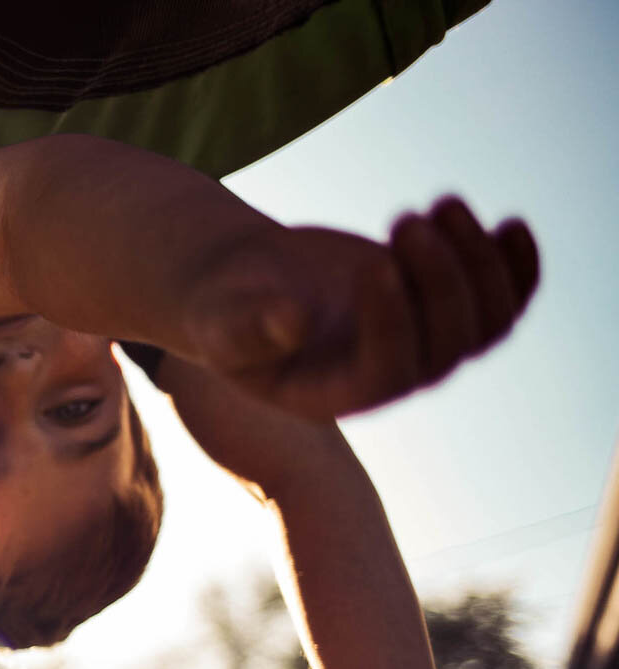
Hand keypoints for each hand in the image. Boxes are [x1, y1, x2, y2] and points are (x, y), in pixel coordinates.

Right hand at [183, 197, 538, 419]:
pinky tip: (512, 224)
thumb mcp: (220, 321)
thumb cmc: (222, 308)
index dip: (393, 321)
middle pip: (447, 346)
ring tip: (443, 204)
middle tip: (406, 219)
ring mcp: (421, 345)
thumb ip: (248, 329)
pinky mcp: (439, 308)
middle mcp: (388, 378)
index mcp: (336, 394)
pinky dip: (516, 266)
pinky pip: (503, 301)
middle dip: (440, 280)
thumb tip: (292, 321)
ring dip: (479, 263)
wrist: (245, 286)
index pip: (389, 370)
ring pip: (485, 323)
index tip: (373, 261)